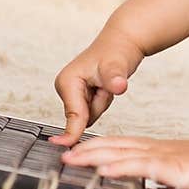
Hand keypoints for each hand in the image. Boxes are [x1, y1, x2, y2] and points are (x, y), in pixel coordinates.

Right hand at [50, 23, 145, 145]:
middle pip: (82, 118)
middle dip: (98, 107)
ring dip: (101, 105)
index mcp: (66, 82)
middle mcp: (65, 87)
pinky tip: (105, 89)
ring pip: (89, 117)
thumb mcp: (116, 66)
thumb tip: (118, 86)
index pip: (73, 116)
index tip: (69, 146)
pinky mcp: (80, 96)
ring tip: (106, 87)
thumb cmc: (117, 50)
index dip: (75, 132)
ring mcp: (72, 93)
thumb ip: (114, 79)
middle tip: (106, 88)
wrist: (123, 43)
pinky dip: (102, 103)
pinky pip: (94, 112)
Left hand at [59, 133, 188, 188]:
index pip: (119, 145)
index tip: (75, 150)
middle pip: (113, 146)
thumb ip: (164, 181)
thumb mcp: (182, 177)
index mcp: (156, 151)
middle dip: (86, 150)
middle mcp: (154, 150)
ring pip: (120, 153)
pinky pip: (140, 166)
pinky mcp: (170, 168)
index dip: (95, 147)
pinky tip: (104, 169)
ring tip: (72, 159)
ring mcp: (161, 157)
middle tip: (62, 153)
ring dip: (94, 156)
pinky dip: (120, 166)